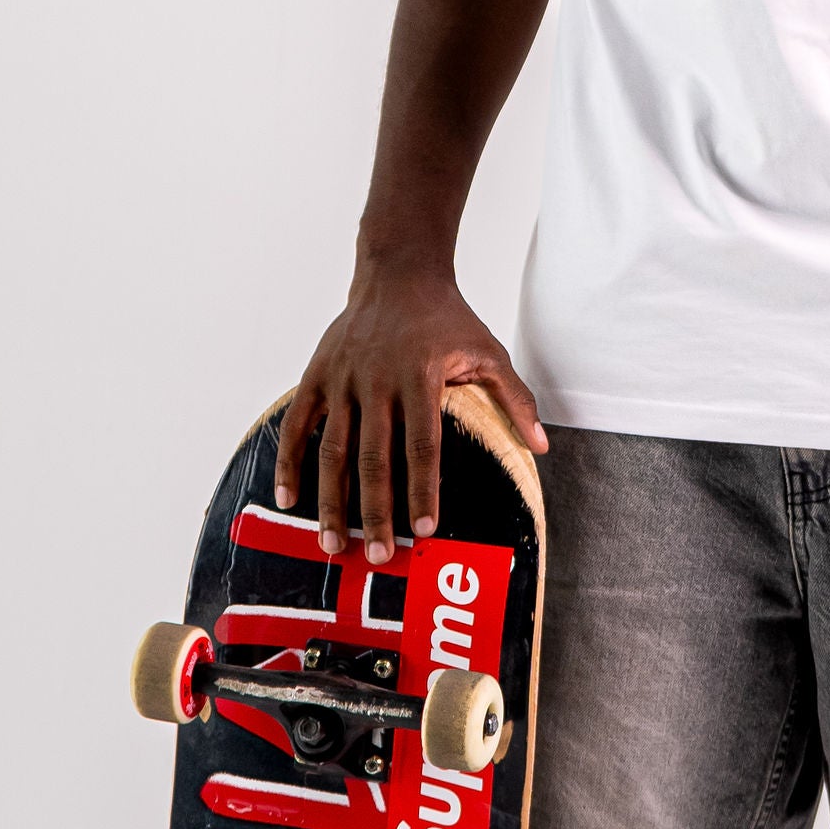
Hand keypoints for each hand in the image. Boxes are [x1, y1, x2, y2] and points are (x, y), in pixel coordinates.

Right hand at [273, 254, 548, 562]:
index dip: (422, 489)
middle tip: (378, 555)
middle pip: (375, 458)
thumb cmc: (448, 318)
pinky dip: (289, 462)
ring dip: (331, 501)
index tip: (425, 529)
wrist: (398, 273)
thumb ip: (516, 399)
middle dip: (375, 512)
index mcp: (421, 376)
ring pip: (333, 450)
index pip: (423, 444)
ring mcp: (342, 379)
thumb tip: (541, 448)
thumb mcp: (489, 351)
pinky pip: (298, 425)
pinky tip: (288, 499)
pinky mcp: (317, 376)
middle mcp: (377, 380)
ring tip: (333, 544)